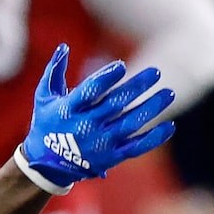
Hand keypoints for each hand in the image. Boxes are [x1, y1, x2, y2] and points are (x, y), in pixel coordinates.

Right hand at [15, 46, 175, 192]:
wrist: (46, 166)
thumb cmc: (46, 124)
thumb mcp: (44, 97)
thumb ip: (54, 71)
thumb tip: (64, 47)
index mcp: (69, 110)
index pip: (89, 91)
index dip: (105, 78)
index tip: (121, 66)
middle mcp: (85, 127)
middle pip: (116, 104)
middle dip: (136, 87)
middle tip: (155, 73)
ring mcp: (100, 144)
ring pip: (130, 124)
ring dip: (151, 108)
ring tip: (168, 94)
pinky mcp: (110, 158)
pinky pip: (136, 147)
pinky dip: (154, 138)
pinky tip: (169, 125)